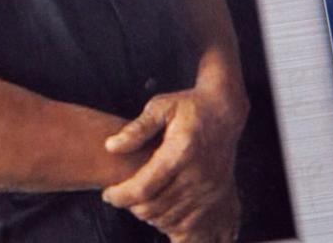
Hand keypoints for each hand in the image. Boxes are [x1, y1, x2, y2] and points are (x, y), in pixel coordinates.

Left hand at [101, 85, 246, 241]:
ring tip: (140, 201)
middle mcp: (197, 176)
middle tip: (122, 195)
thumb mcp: (160, 106)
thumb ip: (136, 129)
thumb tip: (111, 146)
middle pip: (155, 208)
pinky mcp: (217, 199)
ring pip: (170, 220)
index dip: (121, 195)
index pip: (144, 187)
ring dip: (150, 216)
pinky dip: (173, 227)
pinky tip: (163, 215)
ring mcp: (209, 191)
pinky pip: (192, 227)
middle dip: (132, 206)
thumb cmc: (190, 107)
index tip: (109, 194)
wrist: (224, 112)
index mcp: (180, 153)